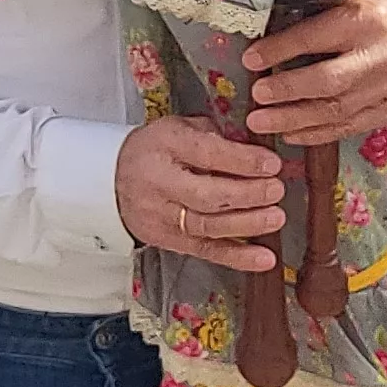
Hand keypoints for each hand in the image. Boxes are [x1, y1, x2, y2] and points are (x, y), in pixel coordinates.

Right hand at [118, 118, 288, 270]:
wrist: (110, 179)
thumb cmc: (156, 150)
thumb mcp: (180, 128)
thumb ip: (215, 136)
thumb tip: (255, 150)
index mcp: (165, 145)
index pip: (206, 153)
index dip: (241, 160)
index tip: (272, 163)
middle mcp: (160, 182)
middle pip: (206, 194)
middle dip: (247, 194)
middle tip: (276, 190)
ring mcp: (162, 216)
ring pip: (207, 226)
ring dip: (247, 225)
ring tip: (276, 218)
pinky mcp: (167, 240)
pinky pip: (205, 251)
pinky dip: (237, 257)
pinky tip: (264, 258)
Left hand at [241, 0, 386, 145]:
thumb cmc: (372, 9)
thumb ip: (312, 14)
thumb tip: (263, 36)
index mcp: (364, 19)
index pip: (315, 38)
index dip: (280, 51)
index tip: (250, 60)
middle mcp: (382, 54)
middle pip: (328, 81)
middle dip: (287, 92)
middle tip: (256, 99)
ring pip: (337, 110)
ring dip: (295, 120)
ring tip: (262, 123)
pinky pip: (352, 126)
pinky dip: (318, 133)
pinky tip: (291, 134)